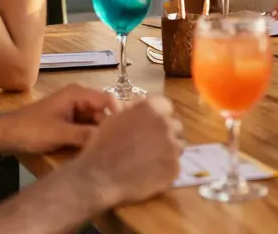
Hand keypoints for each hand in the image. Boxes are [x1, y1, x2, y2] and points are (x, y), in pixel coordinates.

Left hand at [0, 84, 120, 156]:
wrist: (5, 135)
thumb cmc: (32, 130)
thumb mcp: (61, 134)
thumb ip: (86, 135)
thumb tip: (111, 140)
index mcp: (78, 94)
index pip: (108, 99)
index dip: (119, 114)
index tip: (124, 133)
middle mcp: (79, 98)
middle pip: (103, 112)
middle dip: (107, 127)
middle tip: (113, 146)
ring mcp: (73, 110)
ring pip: (95, 121)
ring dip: (98, 134)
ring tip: (104, 149)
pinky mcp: (69, 121)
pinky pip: (86, 127)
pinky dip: (89, 137)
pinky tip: (92, 149)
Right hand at [69, 97, 183, 208]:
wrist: (99, 176)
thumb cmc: (102, 145)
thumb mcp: (115, 118)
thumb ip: (133, 109)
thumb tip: (140, 101)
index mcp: (151, 108)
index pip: (166, 106)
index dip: (158, 116)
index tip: (150, 125)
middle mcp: (166, 124)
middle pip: (175, 126)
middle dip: (165, 133)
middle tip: (150, 144)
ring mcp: (173, 147)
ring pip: (177, 146)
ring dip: (168, 150)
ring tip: (150, 160)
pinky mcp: (174, 168)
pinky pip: (175, 165)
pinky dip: (166, 169)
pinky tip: (150, 173)